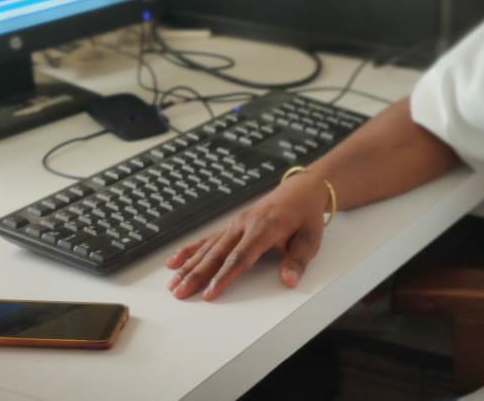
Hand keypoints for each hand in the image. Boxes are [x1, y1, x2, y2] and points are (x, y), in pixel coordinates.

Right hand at [165, 172, 328, 300]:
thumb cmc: (305, 215)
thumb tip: (288, 280)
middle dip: (197, 275)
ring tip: (173, 284)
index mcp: (265, 228)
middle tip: (180, 293)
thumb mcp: (310, 238)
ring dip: (189, 266)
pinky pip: (207, 239)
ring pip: (208, 247)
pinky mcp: (232, 225)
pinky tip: (174, 261)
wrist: (301, 189)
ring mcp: (236, 224)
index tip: (210, 293)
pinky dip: (190, 250)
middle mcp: (245, 225)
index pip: (240, 257)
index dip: (224, 277)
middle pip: (217, 254)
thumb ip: (298, 260)